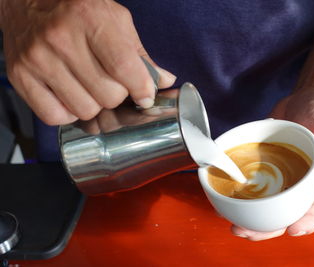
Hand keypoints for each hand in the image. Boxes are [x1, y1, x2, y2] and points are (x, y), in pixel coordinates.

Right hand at [0, 0, 175, 124]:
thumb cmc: (76, 7)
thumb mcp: (115, 19)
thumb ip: (140, 53)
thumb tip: (163, 80)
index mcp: (90, 19)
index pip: (125, 69)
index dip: (142, 89)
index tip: (145, 95)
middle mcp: (61, 40)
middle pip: (108, 96)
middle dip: (117, 94)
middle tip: (111, 82)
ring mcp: (37, 59)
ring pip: (85, 110)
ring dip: (93, 104)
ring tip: (88, 85)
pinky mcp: (20, 76)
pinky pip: (55, 117)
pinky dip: (68, 112)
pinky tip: (69, 93)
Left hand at [231, 89, 313, 240]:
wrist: (303, 100)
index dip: (307, 222)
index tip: (292, 230)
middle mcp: (297, 183)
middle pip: (284, 215)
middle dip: (266, 229)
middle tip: (244, 231)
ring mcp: (279, 176)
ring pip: (265, 206)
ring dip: (249, 219)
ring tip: (231, 223)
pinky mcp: (263, 166)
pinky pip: (251, 186)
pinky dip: (238, 196)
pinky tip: (224, 199)